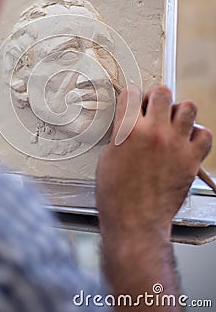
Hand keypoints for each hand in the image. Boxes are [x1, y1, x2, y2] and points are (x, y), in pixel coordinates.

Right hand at [96, 85, 212, 237]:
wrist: (135, 221)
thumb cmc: (116, 195)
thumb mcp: (108, 157)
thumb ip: (121, 135)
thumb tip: (130, 125)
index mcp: (127, 131)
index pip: (131, 93)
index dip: (131, 97)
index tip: (133, 103)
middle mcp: (153, 132)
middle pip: (162, 92)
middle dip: (156, 97)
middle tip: (154, 109)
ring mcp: (175, 144)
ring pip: (188, 107)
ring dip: (180, 112)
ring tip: (173, 123)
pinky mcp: (191, 160)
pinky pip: (205, 134)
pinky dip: (198, 135)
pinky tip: (186, 141)